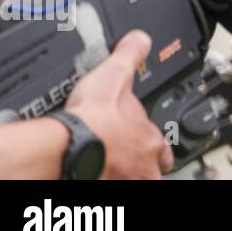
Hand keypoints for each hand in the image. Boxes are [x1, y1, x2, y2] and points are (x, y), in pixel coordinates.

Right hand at [64, 30, 172, 179]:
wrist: (69, 147)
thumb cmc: (94, 118)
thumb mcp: (115, 74)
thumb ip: (129, 56)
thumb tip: (140, 39)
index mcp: (150, 138)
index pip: (162, 147)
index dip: (152, 144)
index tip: (142, 142)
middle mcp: (144, 165)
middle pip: (151, 171)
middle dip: (143, 165)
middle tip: (128, 160)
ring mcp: (126, 182)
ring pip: (135, 182)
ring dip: (126, 176)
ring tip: (112, 171)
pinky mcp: (104, 192)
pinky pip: (110, 189)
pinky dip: (102, 180)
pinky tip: (92, 175)